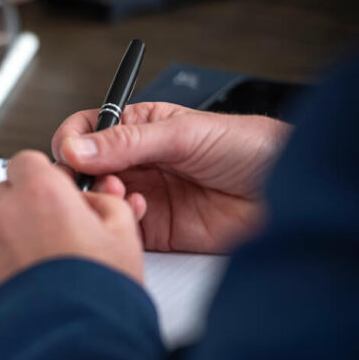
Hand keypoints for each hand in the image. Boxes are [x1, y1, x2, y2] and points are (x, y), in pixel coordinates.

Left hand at [0, 150, 144, 305]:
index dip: (44, 177)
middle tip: (54, 232)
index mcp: (40, 193)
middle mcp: (4, 215)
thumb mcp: (124, 236)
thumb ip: (106, 203)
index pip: (27, 161)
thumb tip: (93, 199)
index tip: (58, 192)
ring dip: (9, 238)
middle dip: (26, 207)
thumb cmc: (99, 295)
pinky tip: (26, 288)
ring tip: (41, 266)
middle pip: (5, 194)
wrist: (72, 350)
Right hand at [52, 102, 291, 253]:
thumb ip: (127, 141)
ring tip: (121, 195)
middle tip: (92, 180)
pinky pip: (121, 229)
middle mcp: (136, 163)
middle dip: (81, 176)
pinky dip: (119, 223)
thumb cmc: (248, 147)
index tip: (69, 154)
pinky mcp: (154, 230)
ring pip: (98, 200)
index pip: (86, 132)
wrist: (289, 192)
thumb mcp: (183, 133)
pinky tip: (139, 214)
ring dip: (100, 199)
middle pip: (84, 170)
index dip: (71, 142)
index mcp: (138, 129)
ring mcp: (143, 196)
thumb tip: (76, 148)